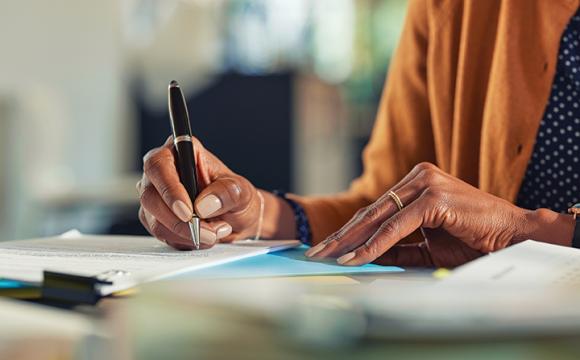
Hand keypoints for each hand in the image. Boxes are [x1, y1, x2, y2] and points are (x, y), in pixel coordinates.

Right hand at [137, 136, 268, 249]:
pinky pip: (161, 233)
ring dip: (185, 233)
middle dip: (179, 220)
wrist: (236, 217)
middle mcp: (163, 172)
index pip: (159, 165)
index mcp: (182, 152)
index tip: (187, 211)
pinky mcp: (155, 217)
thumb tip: (204, 205)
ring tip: (213, 232)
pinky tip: (202, 236)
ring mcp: (156, 195)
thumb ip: (227, 193)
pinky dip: (183, 239)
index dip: (169, 189)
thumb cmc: (236, 196)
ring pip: (154, 219)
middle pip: (150, 196)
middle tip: (207, 231)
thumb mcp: (242, 191)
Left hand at [305, 162, 563, 266]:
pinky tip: (355, 258)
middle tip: (315, 253)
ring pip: (377, 218)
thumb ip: (396, 246)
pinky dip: (374, 245)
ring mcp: (425, 184)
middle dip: (340, 236)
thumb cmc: (471, 239)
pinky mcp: (432, 197)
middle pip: (369, 212)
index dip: (349, 231)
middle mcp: (417, 177)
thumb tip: (361, 257)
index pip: (374, 210)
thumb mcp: (425, 244)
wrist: (512, 236)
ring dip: (350, 241)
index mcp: (415, 183)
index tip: (327, 248)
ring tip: (327, 257)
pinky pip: (395, 227)